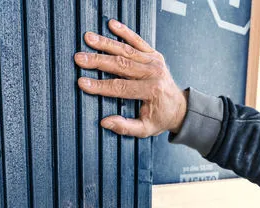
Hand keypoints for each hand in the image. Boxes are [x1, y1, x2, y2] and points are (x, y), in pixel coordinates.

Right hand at [74, 19, 187, 137]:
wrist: (179, 107)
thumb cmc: (160, 118)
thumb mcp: (145, 129)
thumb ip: (125, 127)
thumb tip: (105, 122)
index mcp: (151, 91)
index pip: (120, 87)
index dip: (99, 86)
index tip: (82, 82)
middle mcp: (153, 73)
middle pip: (121, 65)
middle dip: (98, 61)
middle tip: (80, 58)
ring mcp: (154, 62)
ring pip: (126, 50)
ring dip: (105, 44)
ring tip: (88, 38)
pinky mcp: (154, 54)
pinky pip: (138, 41)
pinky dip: (124, 32)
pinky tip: (112, 25)